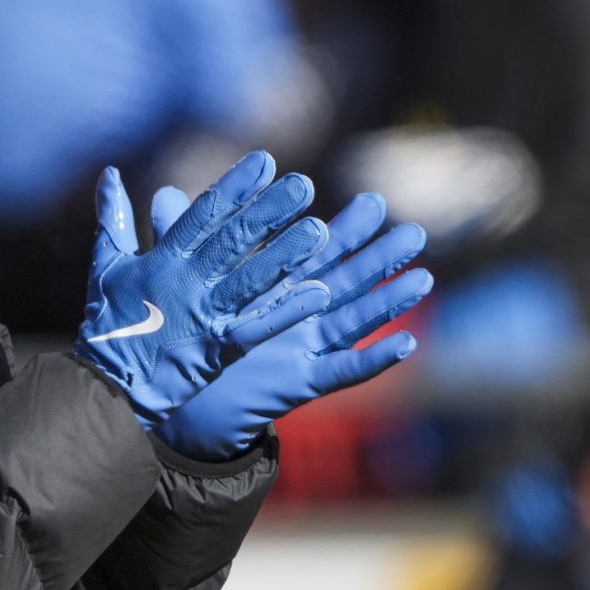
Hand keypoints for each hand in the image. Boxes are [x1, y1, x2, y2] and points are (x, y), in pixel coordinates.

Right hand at [73, 152, 334, 428]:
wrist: (107, 385)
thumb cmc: (108, 321)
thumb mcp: (105, 264)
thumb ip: (114, 217)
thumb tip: (110, 172)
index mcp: (163, 260)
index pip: (203, 215)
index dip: (234, 187)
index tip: (265, 160)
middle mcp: (187, 283)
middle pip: (233, 242)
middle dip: (268, 212)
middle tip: (302, 185)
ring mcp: (205, 317)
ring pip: (251, 281)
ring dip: (285, 256)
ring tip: (318, 231)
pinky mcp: (219, 350)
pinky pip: (258, 327)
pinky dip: (287, 311)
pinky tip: (319, 293)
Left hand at [154, 192, 432, 459]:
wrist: (179, 394)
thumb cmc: (189, 334)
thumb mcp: (185, 282)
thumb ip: (181, 238)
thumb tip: (165, 194)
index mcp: (275, 286)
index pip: (317, 251)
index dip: (346, 228)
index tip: (374, 202)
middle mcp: (298, 314)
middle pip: (347, 279)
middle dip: (380, 257)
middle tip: (415, 231)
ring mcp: (304, 348)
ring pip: (355, 319)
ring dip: (390, 302)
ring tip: (424, 280)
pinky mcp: (301, 382)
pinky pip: (343, 371)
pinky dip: (374, 360)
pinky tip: (405, 345)